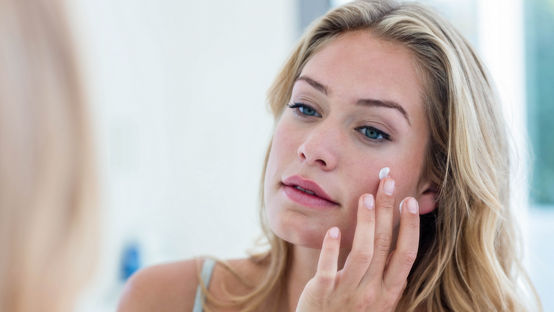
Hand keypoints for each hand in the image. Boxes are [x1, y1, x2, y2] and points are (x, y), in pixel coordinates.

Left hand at [296, 177, 419, 311]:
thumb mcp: (376, 298)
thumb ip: (384, 273)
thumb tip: (395, 237)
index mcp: (389, 291)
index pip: (406, 254)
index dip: (410, 226)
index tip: (409, 200)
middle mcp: (373, 292)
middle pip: (385, 244)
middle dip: (388, 210)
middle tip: (387, 181)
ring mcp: (348, 293)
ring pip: (363, 253)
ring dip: (366, 223)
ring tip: (365, 196)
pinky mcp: (322, 293)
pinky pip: (329, 268)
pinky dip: (332, 248)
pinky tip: (334, 230)